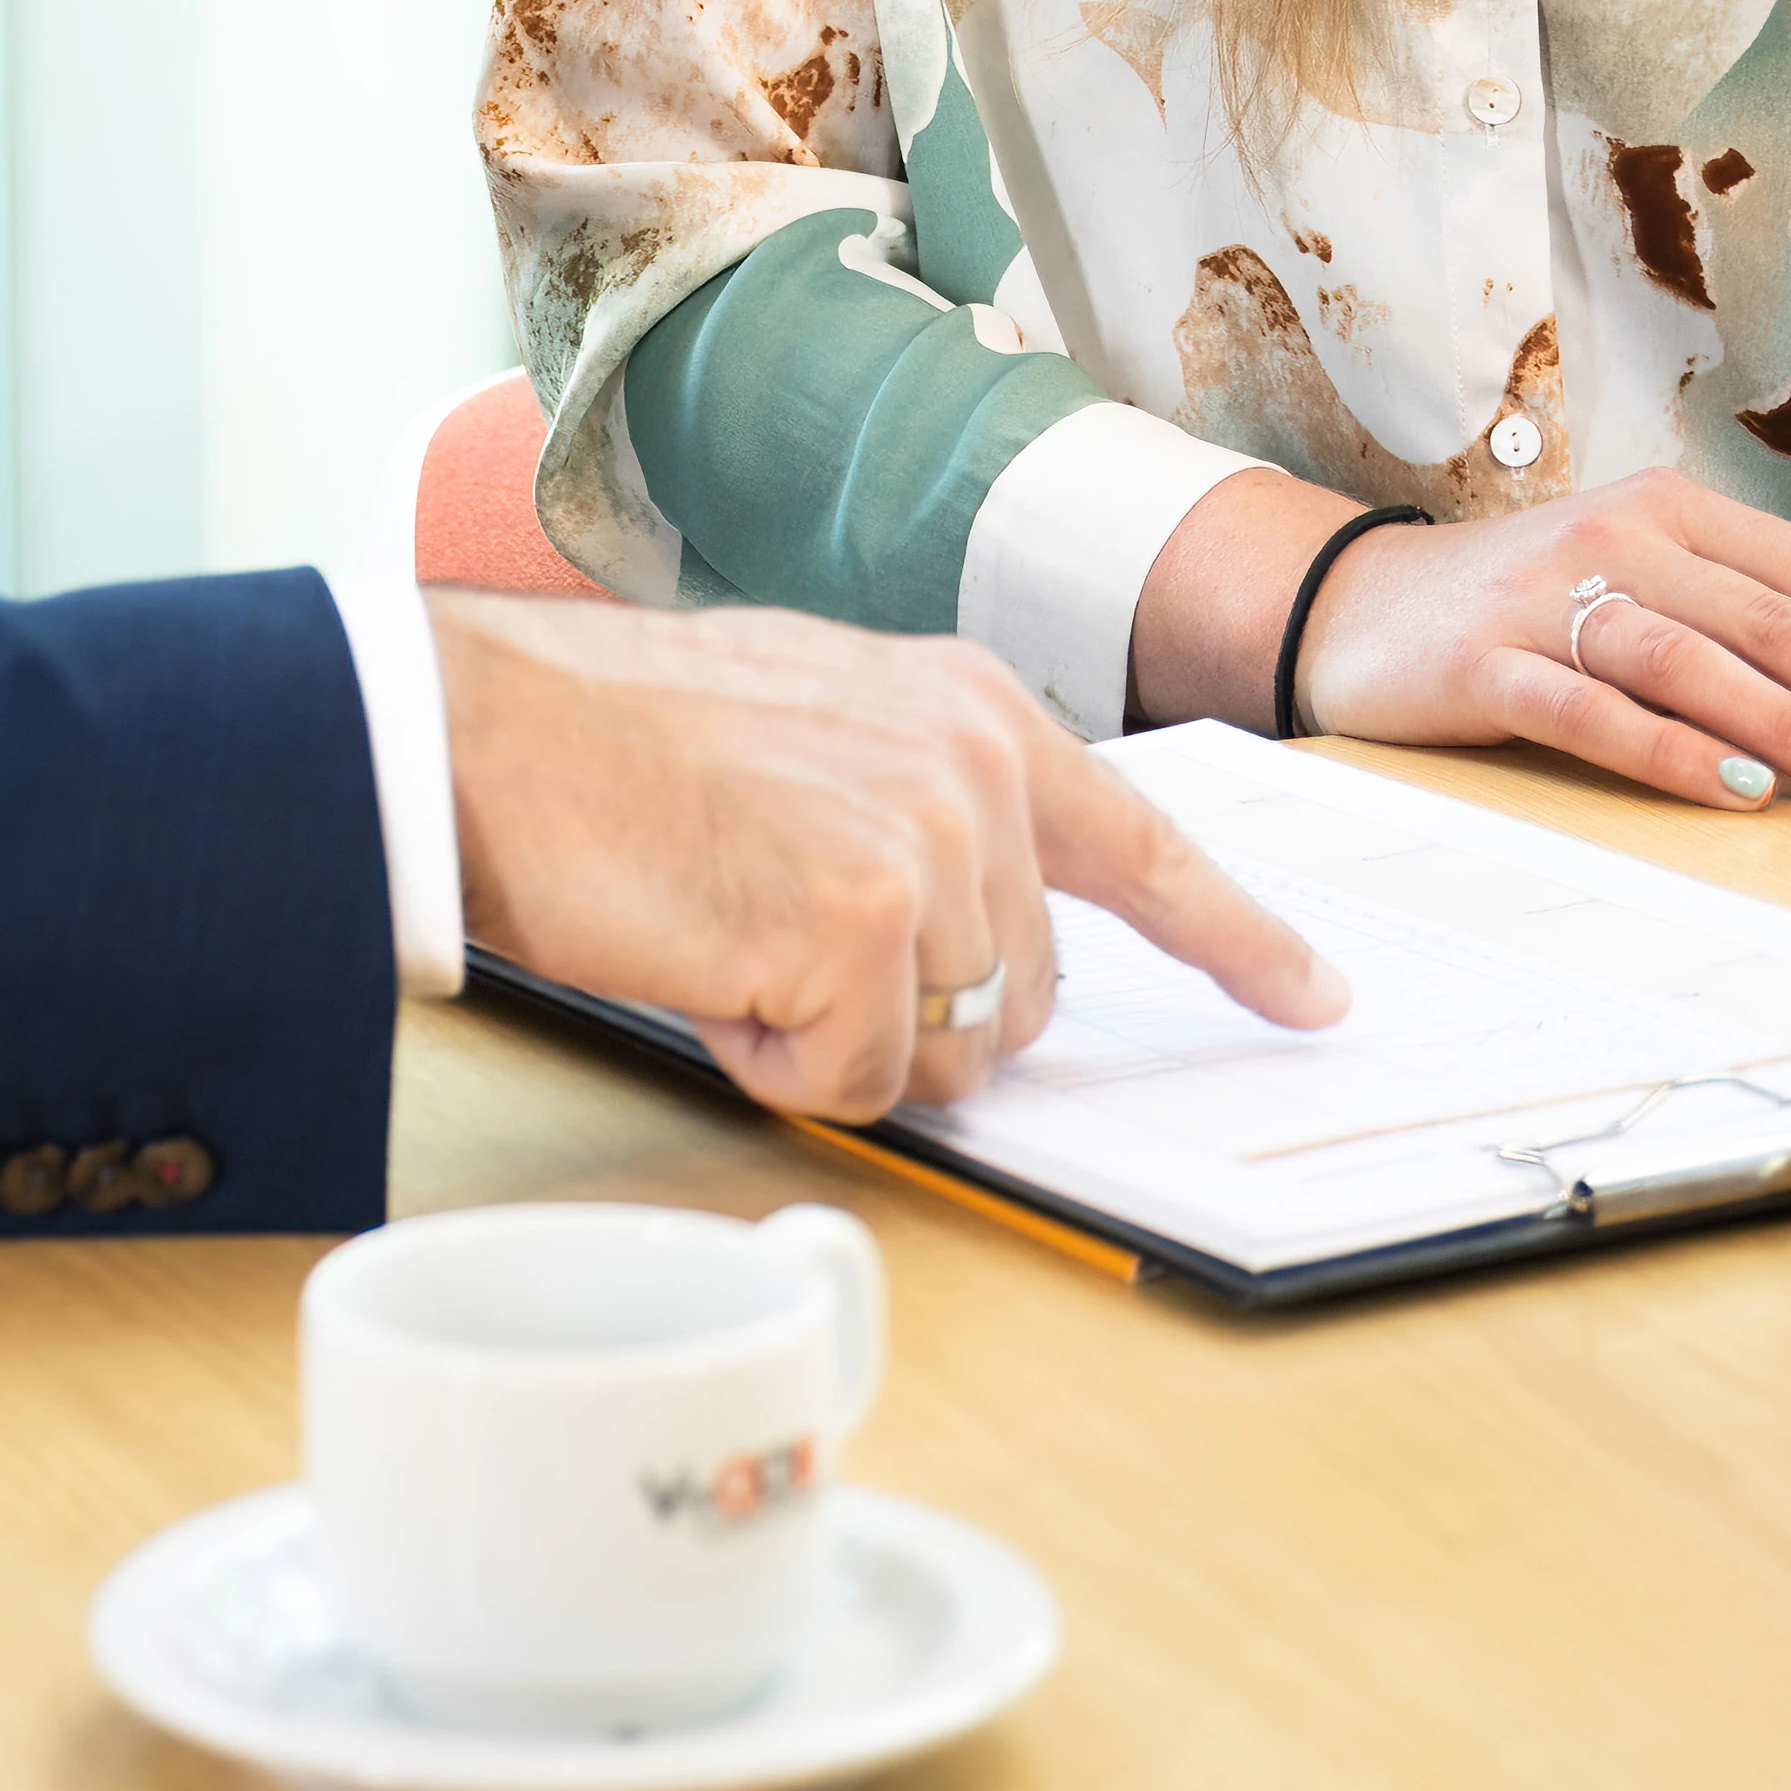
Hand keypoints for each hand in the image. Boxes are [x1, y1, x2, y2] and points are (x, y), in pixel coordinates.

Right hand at [430, 589, 1352, 1118]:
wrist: (476, 732)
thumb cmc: (606, 743)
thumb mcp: (807, 727)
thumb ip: (918, 807)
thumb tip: (969, 949)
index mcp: (971, 706)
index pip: (1143, 845)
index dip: (1238, 939)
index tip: (1314, 997)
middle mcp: (975, 762)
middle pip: (1029, 995)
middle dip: (915, 1013)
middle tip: (774, 936)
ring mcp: (927, 839)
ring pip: (946, 1051)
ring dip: (832, 1036)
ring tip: (726, 932)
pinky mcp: (861, 919)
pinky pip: (857, 1084)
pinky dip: (774, 1062)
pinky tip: (705, 966)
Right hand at [1233, 475, 1790, 813]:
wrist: (1351, 608)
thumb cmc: (1522, 612)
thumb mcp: (1635, 582)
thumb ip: (1735, 621)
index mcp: (1673, 508)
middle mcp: (1617, 534)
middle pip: (1778, 621)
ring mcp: (1546, 596)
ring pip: (1698, 662)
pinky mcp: (1484, 664)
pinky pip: (1594, 709)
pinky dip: (1674, 751)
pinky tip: (1739, 792)